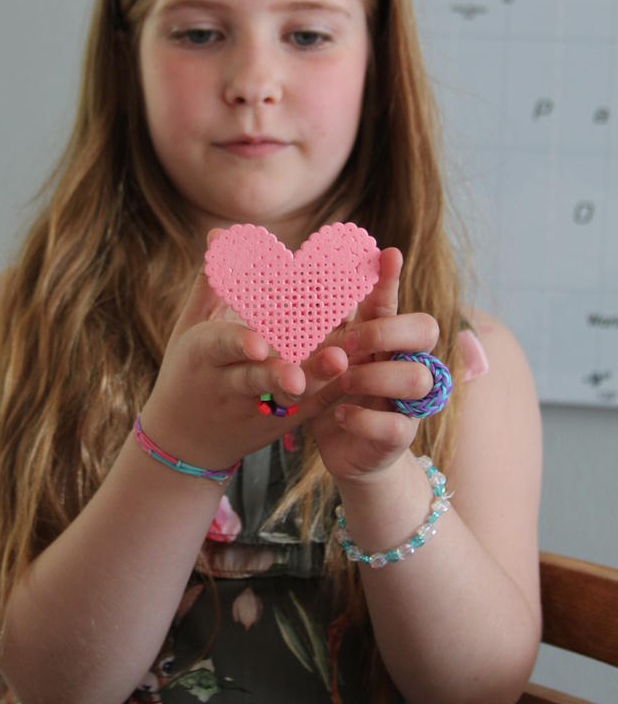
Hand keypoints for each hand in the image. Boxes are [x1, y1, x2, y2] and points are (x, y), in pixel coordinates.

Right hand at [139, 243, 348, 472]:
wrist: (184, 441)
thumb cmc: (187, 371)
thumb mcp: (189, 328)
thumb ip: (209, 284)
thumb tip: (219, 234)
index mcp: (202, 356)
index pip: (219, 347)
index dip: (238, 344)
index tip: (259, 344)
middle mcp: (227, 385)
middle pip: (255, 379)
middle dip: (278, 375)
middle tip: (300, 370)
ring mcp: (253, 408)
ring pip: (284, 398)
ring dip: (313, 383)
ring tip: (338, 365)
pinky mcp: (276, 425)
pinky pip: (304, 411)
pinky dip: (327, 395)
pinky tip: (352, 376)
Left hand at [304, 248, 439, 481]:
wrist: (347, 450)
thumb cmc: (332, 394)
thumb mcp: (318, 359)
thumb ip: (312, 332)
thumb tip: (278, 287)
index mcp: (381, 338)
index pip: (390, 301)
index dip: (390, 278)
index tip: (388, 253)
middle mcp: (404, 362)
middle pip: (425, 329)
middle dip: (385, 331)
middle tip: (348, 342)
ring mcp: (408, 400)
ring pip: (416, 376)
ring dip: (372, 376)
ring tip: (340, 384)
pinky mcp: (401, 435)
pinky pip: (395, 424)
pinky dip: (362, 418)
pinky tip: (340, 415)